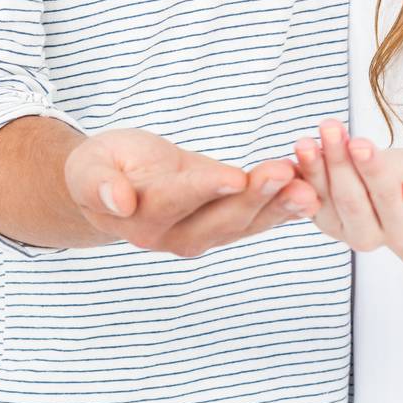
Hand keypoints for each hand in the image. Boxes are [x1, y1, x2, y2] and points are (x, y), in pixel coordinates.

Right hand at [63, 129, 319, 256]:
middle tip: (286, 174)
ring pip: (245, 223)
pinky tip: (312, 192)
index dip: (206, 188)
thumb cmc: (102, 168)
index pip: (177, 201)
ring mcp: (202, 236)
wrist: (114, 188)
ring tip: (309, 188)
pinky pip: (258, 219)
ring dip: (279, 207)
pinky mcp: (224, 226)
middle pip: (220, 218)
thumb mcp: (89, 166)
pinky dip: (285, 207)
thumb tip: (118, 200)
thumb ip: (99, 184)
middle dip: (255, 197)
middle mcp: (175, 236)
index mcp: (141, 217)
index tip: (235, 177)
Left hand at [292, 119, 402, 250]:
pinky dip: (302, 173)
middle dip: (339, 160)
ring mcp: (344, 231)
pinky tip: (299, 151)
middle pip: (352, 199)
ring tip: (306, 138)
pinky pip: (309, 197)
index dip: (373, 170)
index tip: (360, 143)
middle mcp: (373, 238)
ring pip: (326, 198)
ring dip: (314, 165)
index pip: (388, 198)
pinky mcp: (324, 219)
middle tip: (330, 126)